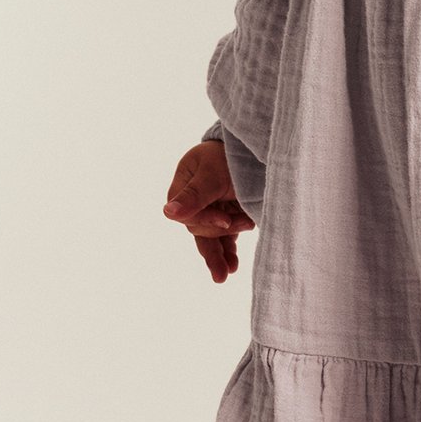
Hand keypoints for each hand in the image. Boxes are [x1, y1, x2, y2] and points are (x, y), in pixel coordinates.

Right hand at [163, 141, 255, 282]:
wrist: (252, 146)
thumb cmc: (228, 155)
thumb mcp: (212, 173)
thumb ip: (194, 194)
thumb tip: (168, 213)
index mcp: (182, 189)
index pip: (189, 216)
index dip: (207, 221)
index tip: (227, 219)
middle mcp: (194, 203)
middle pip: (200, 230)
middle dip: (219, 235)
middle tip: (245, 226)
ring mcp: (210, 211)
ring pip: (210, 239)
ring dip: (218, 256)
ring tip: (225, 275)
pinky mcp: (227, 217)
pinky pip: (224, 239)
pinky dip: (228, 251)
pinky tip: (232, 266)